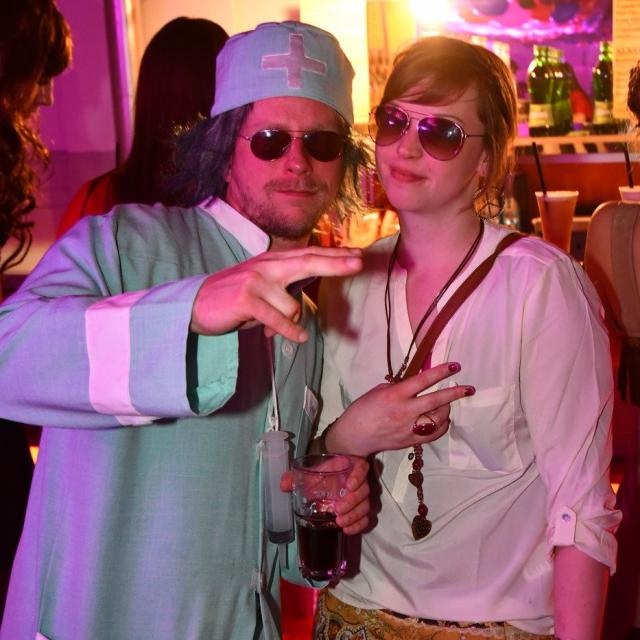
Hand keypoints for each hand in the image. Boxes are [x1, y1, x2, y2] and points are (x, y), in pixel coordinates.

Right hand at [191, 246, 361, 341]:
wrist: (195, 304)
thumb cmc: (233, 299)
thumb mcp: (260, 288)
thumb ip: (283, 292)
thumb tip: (302, 314)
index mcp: (271, 261)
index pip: (308, 255)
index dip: (333, 255)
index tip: (357, 254)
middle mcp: (266, 266)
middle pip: (308, 262)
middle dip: (336, 263)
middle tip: (359, 263)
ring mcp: (256, 281)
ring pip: (293, 306)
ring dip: (287, 323)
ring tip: (267, 324)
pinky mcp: (247, 299)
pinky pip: (279, 319)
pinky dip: (289, 332)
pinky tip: (298, 339)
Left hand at [279, 457, 369, 534]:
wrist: (332, 476)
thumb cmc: (323, 472)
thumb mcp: (311, 472)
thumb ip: (297, 477)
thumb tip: (283, 485)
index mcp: (350, 467)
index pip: (361, 469)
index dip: (358, 476)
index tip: (349, 486)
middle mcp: (360, 481)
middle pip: (363, 492)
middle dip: (352, 503)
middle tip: (337, 511)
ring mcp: (362, 496)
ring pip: (365, 506)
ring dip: (354, 516)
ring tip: (340, 523)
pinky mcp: (361, 509)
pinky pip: (366, 518)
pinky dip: (359, 525)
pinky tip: (348, 530)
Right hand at [325, 362, 473, 456]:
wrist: (354, 436)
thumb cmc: (362, 409)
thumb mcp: (378, 391)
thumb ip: (398, 387)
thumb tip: (415, 384)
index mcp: (395, 395)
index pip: (423, 380)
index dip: (441, 372)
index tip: (455, 366)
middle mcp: (405, 412)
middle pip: (436, 401)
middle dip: (455, 393)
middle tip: (468, 388)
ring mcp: (409, 428)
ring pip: (438, 419)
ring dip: (447, 409)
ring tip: (448, 403)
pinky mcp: (411, 441)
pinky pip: (433, 434)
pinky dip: (441, 425)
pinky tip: (441, 419)